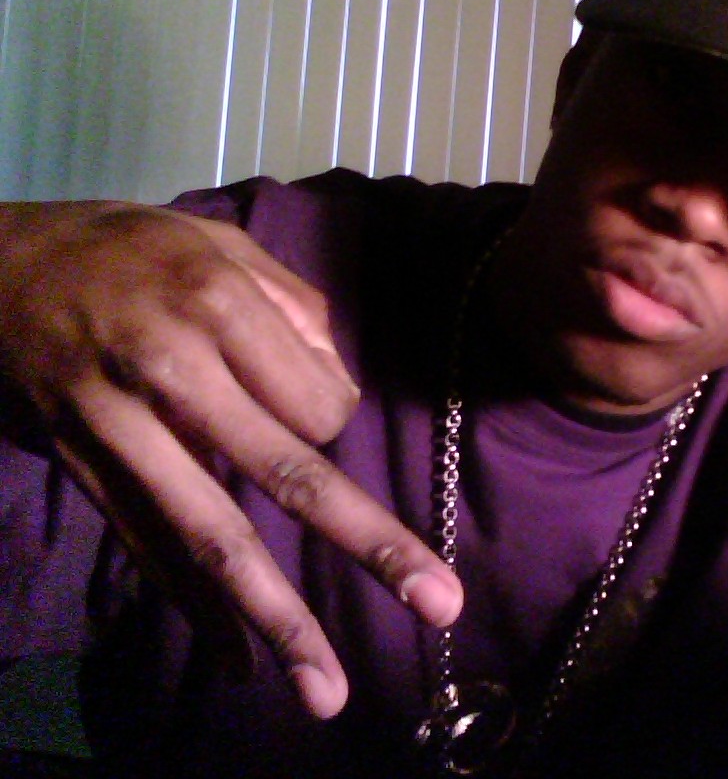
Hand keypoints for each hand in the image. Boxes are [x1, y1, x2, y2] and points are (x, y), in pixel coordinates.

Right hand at [0, 201, 461, 716]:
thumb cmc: (128, 249)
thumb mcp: (221, 242)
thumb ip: (295, 308)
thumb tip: (340, 385)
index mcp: (221, 304)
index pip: (323, 403)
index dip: (337, 418)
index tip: (317, 409)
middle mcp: (175, 370)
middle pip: (286, 473)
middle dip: (368, 542)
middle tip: (439, 603)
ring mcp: (122, 428)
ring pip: (212, 534)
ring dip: (274, 616)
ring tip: (323, 689)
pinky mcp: (84, 468)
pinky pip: (148, 548)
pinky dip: (192, 608)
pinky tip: (236, 660)